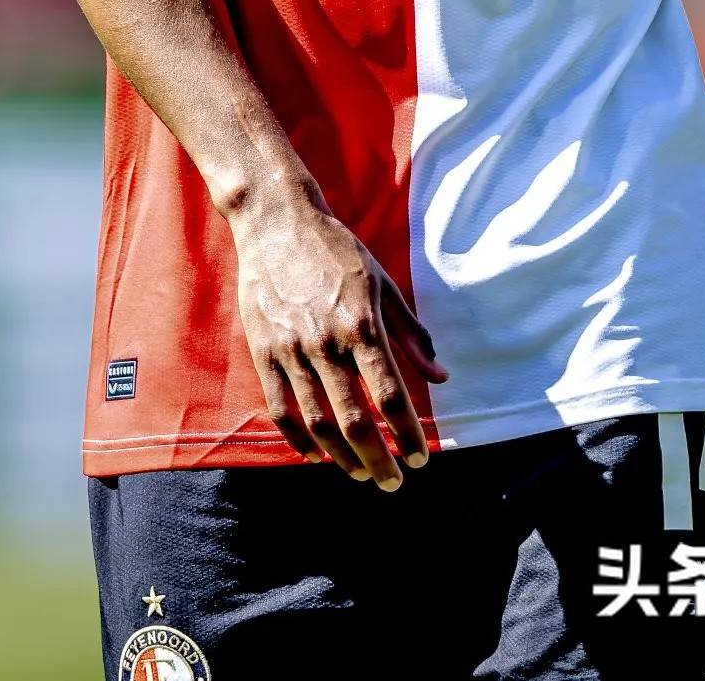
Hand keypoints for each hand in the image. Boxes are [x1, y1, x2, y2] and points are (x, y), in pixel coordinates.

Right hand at [229, 196, 446, 488]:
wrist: (276, 222)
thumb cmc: (337, 251)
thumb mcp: (383, 285)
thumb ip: (412, 335)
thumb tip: (441, 377)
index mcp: (362, 325)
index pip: (390, 395)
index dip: (407, 434)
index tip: (420, 458)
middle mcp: (327, 342)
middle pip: (354, 419)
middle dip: (377, 459)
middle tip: (392, 482)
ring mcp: (291, 348)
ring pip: (316, 420)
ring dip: (340, 456)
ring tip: (359, 473)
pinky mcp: (263, 349)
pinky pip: (280, 406)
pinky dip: (297, 438)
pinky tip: (314, 453)